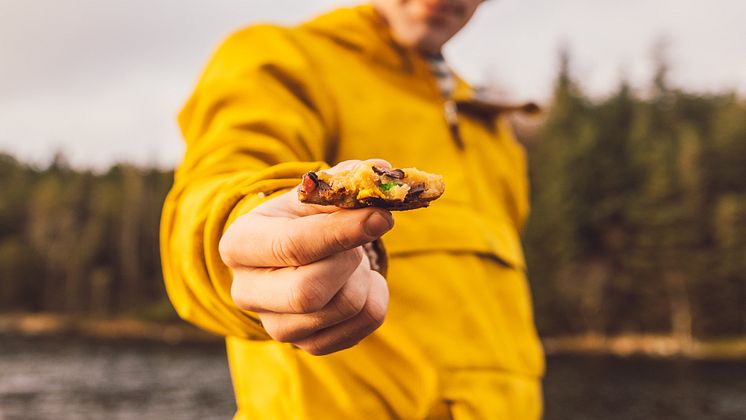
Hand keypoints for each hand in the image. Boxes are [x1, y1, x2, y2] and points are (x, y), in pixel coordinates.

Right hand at [219, 159, 393, 354]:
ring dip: (364, 278)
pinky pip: (358, 330)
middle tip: (358, 244)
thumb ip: (345, 179)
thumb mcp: (314, 193)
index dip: (342, 232)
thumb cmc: (303, 217)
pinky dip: (374, 301)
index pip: (292, 245)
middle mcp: (247, 291)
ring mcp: (275, 325)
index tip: (381, 217)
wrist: (292, 252)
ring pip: (339, 310)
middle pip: (308, 292)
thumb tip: (382, 172)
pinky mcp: (306, 345)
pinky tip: (360, 282)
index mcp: (241, 244)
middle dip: (348, 263)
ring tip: (355, 260)